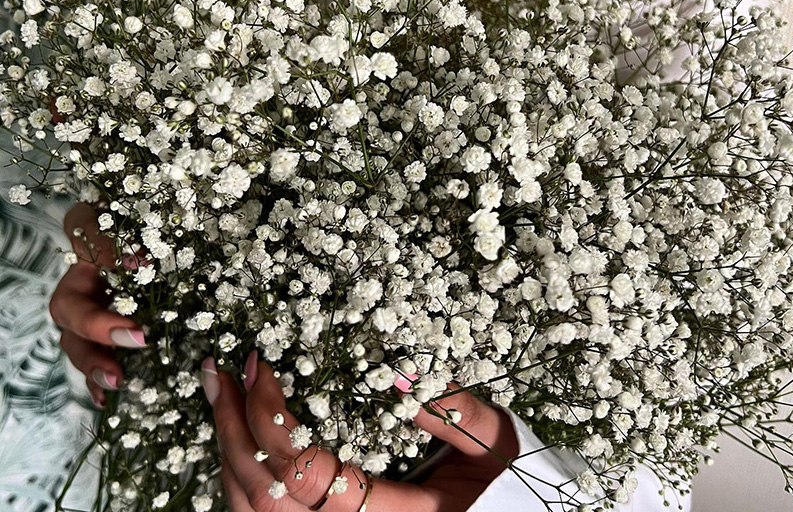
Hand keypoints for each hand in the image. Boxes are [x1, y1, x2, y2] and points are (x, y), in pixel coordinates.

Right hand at [48, 202, 147, 408]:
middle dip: (95, 357)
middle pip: (74, 338)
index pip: (74, 307)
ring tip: (115, 388)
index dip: (100, 324)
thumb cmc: (114, 218)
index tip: (138, 333)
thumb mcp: (102, 220)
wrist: (130, 218)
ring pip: (84, 352)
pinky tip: (109, 399)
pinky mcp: (113, 328)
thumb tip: (136, 264)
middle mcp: (79, 304)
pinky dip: (104, 378)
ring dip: (98, 372)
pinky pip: (104, 355)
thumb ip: (107, 241)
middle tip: (122, 372)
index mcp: (75, 280)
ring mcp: (93, 319)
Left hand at [203, 352, 519, 511]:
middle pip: (260, 498)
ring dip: (227, 448)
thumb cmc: (503, 486)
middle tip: (217, 373)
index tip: (262, 365)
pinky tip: (240, 430)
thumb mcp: (492, 443)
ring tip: (219, 393)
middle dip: (230, 429)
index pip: (304, 475)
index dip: (272, 418)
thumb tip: (398, 372)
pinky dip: (241, 470)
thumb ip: (454, 409)